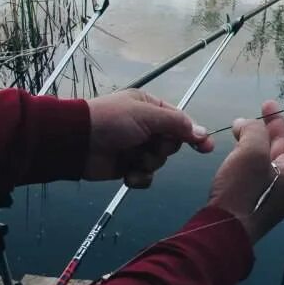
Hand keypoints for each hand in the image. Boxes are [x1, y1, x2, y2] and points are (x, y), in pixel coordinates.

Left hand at [85, 89, 212, 186]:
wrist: (77, 143)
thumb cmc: (111, 121)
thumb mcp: (146, 115)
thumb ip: (177, 124)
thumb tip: (203, 133)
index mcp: (149, 107)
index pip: (179, 121)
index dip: (193, 134)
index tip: (206, 147)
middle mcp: (144, 126)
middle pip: (171, 143)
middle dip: (161, 148)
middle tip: (148, 145)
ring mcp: (135, 147)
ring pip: (158, 161)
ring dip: (147, 162)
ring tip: (131, 158)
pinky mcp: (127, 167)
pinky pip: (145, 176)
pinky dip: (138, 177)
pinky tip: (127, 174)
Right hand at [208, 100, 283, 243]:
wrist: (224, 231)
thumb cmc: (244, 190)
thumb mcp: (251, 152)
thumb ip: (254, 130)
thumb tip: (246, 124)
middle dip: (275, 124)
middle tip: (266, 106)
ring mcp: (273, 189)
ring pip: (269, 154)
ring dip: (258, 136)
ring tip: (242, 123)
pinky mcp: (257, 195)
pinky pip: (258, 166)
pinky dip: (249, 151)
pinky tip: (237, 143)